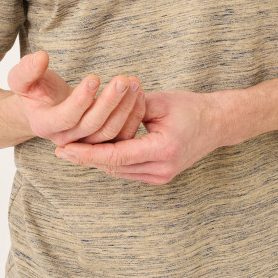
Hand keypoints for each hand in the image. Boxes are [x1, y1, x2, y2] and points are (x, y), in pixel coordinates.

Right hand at [7, 51, 144, 146]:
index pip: (66, 117)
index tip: (94, 77)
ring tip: (135, 83)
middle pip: (92, 126)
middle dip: (109, 102)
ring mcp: (85, 142)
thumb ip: (27, 69)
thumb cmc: (34, 89)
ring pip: (110, 132)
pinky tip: (139, 93)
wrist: (44, 107)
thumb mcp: (21, 78)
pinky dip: (132, 115)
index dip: (80, 100)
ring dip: (125, 108)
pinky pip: (121, 134)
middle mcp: (66, 139)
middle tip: (123, 80)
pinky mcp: (102, 140)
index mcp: (45, 125)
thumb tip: (41, 57)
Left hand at [55, 89, 224, 184]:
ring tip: (71, 151)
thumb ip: (130, 109)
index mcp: (163, 149)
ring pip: (120, 172)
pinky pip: (129, 171)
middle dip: (87, 159)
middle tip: (59, 150)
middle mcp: (162, 168)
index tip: (64, 149)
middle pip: (114, 168)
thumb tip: (100, 115)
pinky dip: (112, 162)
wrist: (218, 122)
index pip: (116, 156)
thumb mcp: (159, 101)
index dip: (87, 154)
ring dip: (97, 162)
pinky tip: (93, 152)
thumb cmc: (190, 107)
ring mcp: (162, 176)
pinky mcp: (161, 176)